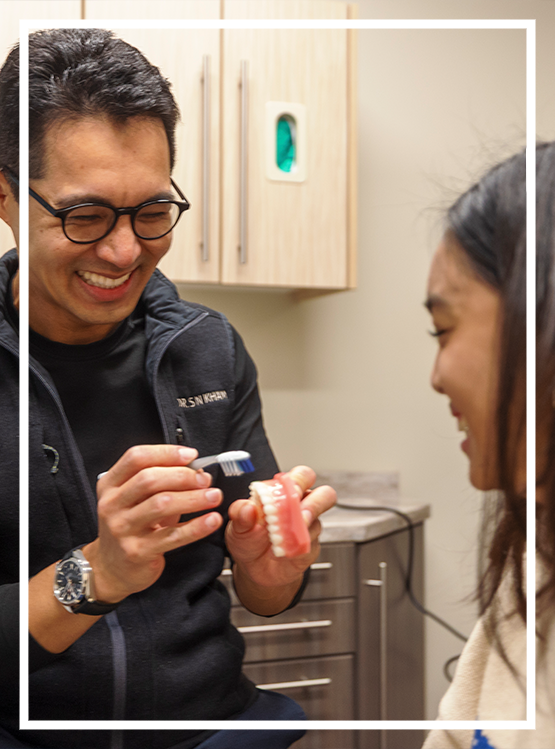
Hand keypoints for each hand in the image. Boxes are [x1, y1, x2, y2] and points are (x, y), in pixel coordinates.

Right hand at [84, 445, 223, 602]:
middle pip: (149, 479)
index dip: (166, 453)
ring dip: (193, 498)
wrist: (112, 568)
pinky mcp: (137, 552)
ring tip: (214, 496)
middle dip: (183, 476)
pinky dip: (196, 527)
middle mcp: (112, 504)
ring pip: (161, 505)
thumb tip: (196, 469)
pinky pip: (171, 536)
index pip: (136, 458)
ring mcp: (122, 529)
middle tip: (205, 479)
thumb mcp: (138, 500)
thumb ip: (161, 482)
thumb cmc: (132, 527)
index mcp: (111, 485)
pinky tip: (211, 521)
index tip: (191, 455)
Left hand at [226, 466, 335, 610]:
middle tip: (299, 513)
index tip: (288, 491)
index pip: (302, 476)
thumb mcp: (238, 525)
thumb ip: (240, 513)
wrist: (252, 568)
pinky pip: (311, 545)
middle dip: (314, 503)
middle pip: (325, 495)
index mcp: (285, 492)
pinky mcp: (309, 547)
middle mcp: (300, 507)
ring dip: (301, 529)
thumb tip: (248, 507)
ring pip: (318, 522)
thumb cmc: (249, 538)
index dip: (300, 481)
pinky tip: (282, 550)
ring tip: (283, 536)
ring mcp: (307, 528)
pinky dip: (296, 547)